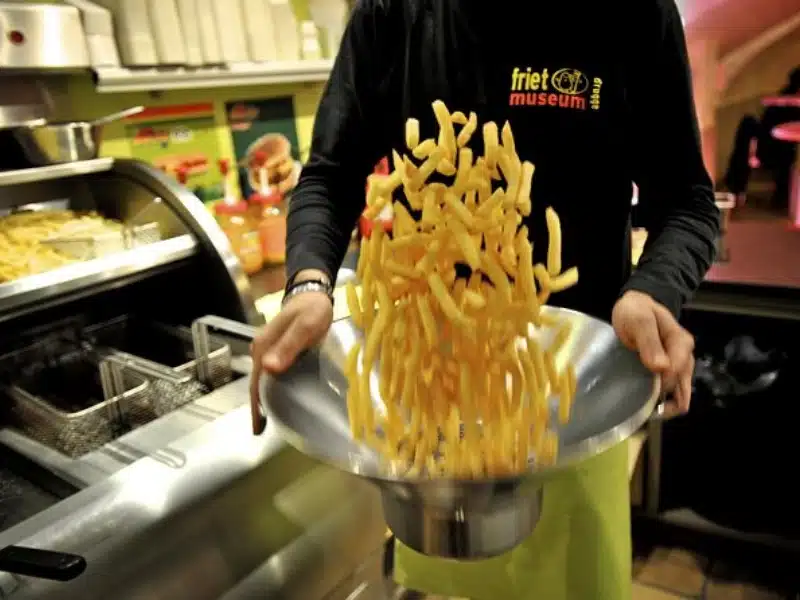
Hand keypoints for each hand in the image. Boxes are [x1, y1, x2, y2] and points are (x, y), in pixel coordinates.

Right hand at [248, 289, 332, 433]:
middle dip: (258, 406)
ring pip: (263, 379)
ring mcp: (268, 350)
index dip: (256, 405)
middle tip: (261, 429)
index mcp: (263, 347)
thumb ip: (288, 346)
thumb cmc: (311, 309)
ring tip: (270, 419)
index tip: (258, 426)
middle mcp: (261, 350)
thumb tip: (268, 369)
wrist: (314, 294)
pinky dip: (273, 388)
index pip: (256, 382)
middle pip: (256, 383)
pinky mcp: (278, 350)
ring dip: (265, 398)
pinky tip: (280, 398)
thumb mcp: (304, 326)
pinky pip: (272, 374)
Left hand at [612, 290, 694, 416]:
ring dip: (664, 408)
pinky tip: (646, 407)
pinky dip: (662, 403)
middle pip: (683, 392)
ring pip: (680, 397)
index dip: (658, 385)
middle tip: (641, 411)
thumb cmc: (636, 311)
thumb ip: (649, 340)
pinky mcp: (671, 372)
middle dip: (665, 406)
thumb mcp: (639, 319)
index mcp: (681, 344)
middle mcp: (685, 357)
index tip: (640, 391)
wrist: (634, 307)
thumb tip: (661, 367)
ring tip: (643, 412)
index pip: (675, 374)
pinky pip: (672, 394)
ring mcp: (679, 367)